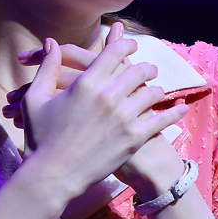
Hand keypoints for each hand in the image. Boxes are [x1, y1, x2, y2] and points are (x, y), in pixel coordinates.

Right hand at [11, 35, 187, 200]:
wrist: (52, 176)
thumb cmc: (40, 138)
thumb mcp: (36, 99)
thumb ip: (47, 68)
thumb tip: (51, 42)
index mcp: (87, 83)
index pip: (115, 52)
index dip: (125, 44)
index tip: (130, 45)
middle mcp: (109, 96)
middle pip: (139, 70)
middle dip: (146, 67)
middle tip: (149, 70)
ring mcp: (125, 117)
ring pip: (152, 92)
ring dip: (156, 89)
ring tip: (157, 91)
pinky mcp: (134, 138)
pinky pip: (162, 120)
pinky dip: (174, 112)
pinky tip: (181, 108)